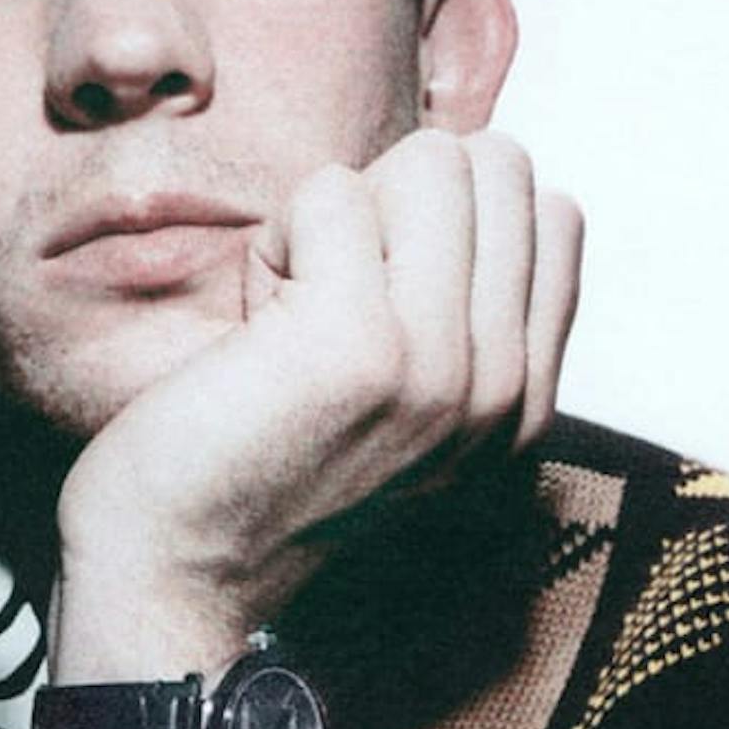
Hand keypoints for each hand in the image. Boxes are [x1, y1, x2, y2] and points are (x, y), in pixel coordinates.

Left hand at [55, 126, 582, 669]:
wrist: (178, 570)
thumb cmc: (258, 459)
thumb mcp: (401, 390)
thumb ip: (457, 304)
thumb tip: (462, 158)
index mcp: (526, 402)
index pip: (551, 212)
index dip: (446, 220)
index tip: (378, 304)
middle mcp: (508, 390)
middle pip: (498, 166)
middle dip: (400, 201)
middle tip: (331, 299)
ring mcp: (446, 365)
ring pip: (431, 161)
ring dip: (338, 219)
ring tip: (295, 316)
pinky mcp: (364, 343)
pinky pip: (334, 192)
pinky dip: (278, 242)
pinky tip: (258, 331)